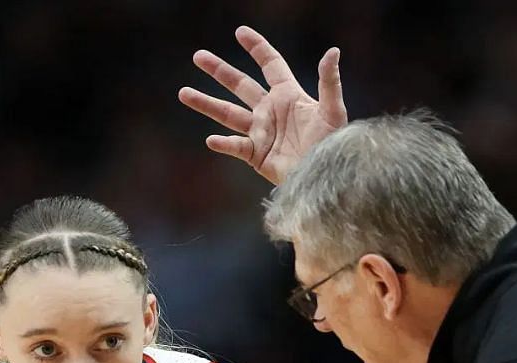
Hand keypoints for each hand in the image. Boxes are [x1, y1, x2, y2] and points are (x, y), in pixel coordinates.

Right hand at [179, 25, 347, 184]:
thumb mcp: (333, 111)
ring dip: (206, 103)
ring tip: (183, 93)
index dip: (257, 48)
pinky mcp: (257, 155)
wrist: (327, 177)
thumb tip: (333, 52)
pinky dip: (223, 144)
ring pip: (228, 114)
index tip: (240, 32)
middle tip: (198, 56)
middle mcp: (271, 111)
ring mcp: (261, 133)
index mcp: (288, 96)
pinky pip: (236, 147)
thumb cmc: (333, 144)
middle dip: (220, 71)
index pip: (270, 65)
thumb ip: (329, 82)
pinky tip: (211, 140)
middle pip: (241, 85)